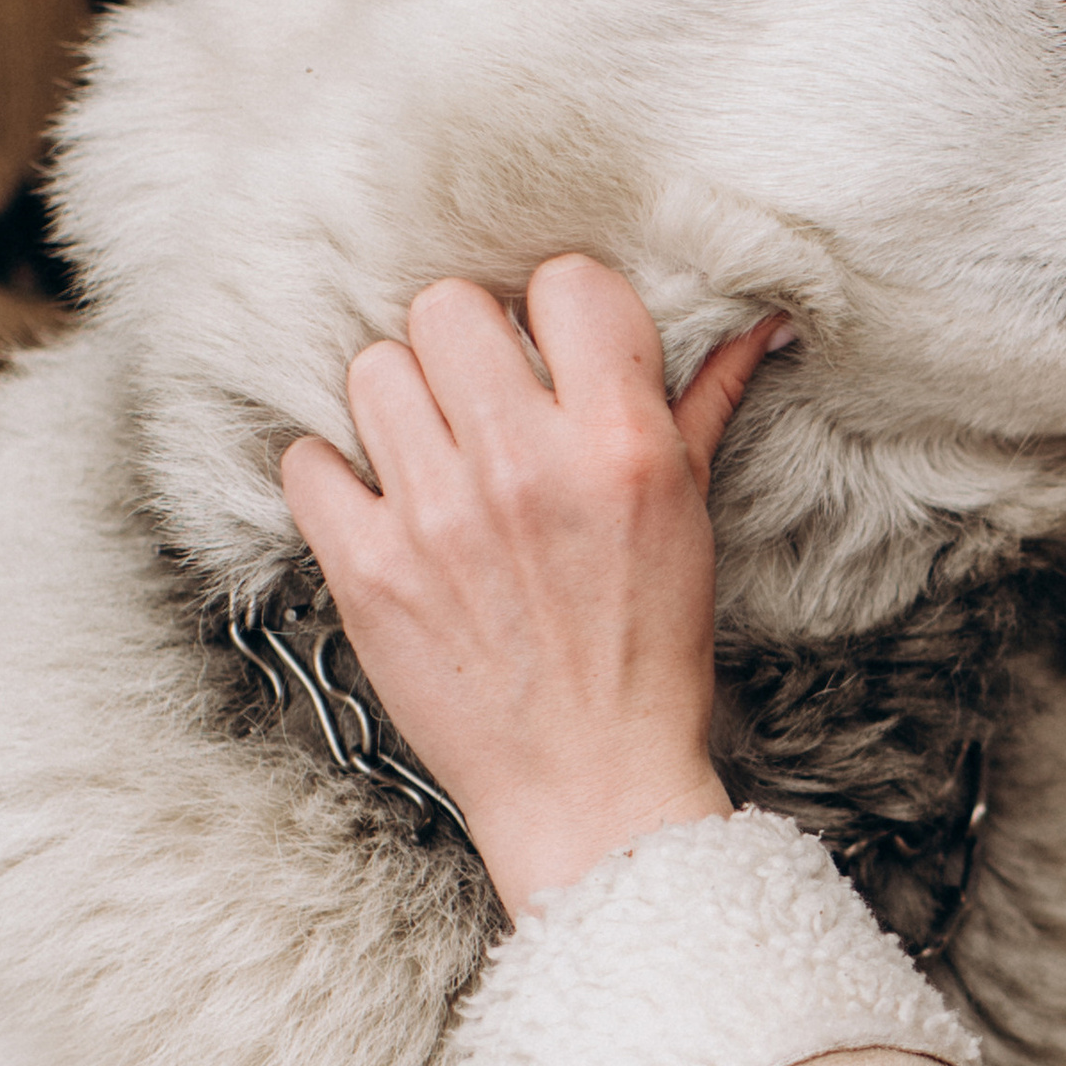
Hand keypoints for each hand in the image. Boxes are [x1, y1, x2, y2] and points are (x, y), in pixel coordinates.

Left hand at [281, 256, 787, 919]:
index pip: (565, 281)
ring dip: (399, 404)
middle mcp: (526, 467)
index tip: (554, 351)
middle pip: (447, 306)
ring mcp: (436, 517)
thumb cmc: (646, 650)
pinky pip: (308, 460)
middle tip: (480, 397)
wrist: (588, 784)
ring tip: (430, 453)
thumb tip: (758, 322)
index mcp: (619, 445)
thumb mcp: (689, 516)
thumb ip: (704, 404)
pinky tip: (378, 504)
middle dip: (464, 344)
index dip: (556, 308)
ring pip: (372, 370)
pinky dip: (335, 477)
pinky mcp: (364, 570)